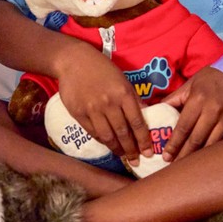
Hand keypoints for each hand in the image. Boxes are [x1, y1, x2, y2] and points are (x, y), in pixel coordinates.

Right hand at [55, 44, 151, 164]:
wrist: (73, 61)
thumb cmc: (102, 69)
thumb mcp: (123, 80)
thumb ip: (134, 99)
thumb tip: (146, 116)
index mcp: (123, 94)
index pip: (137, 123)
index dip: (143, 140)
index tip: (148, 153)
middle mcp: (109, 103)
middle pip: (123, 133)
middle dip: (131, 149)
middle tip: (136, 160)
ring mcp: (92, 109)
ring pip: (107, 136)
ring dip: (116, 148)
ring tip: (122, 155)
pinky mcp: (78, 113)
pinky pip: (92, 132)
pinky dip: (101, 140)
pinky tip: (107, 143)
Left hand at [160, 66, 222, 161]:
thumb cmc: (210, 80)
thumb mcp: (189, 85)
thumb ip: (173, 99)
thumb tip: (155, 110)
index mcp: (198, 100)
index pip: (183, 127)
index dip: (174, 143)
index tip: (166, 156)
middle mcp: (214, 110)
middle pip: (197, 139)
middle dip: (184, 154)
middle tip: (174, 165)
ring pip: (212, 143)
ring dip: (199, 157)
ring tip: (188, 167)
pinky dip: (214, 152)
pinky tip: (205, 159)